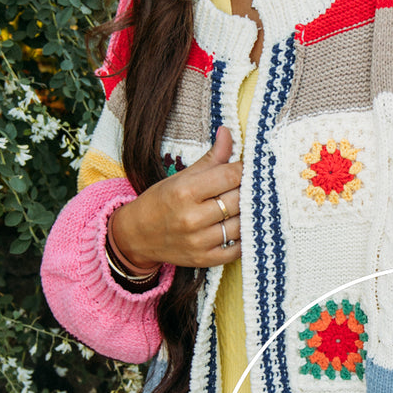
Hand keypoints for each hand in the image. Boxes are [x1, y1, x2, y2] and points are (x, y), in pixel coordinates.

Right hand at [110, 126, 242, 269]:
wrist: (137, 235)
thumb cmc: (161, 201)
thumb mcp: (182, 176)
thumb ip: (211, 158)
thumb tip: (228, 132)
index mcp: (185, 191)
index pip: (230, 176)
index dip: (245, 170)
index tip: (250, 167)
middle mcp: (192, 218)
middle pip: (239, 200)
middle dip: (249, 191)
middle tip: (255, 186)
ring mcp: (199, 241)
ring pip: (241, 225)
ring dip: (249, 214)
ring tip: (251, 205)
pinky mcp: (204, 260)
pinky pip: (237, 249)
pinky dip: (244, 238)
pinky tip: (243, 227)